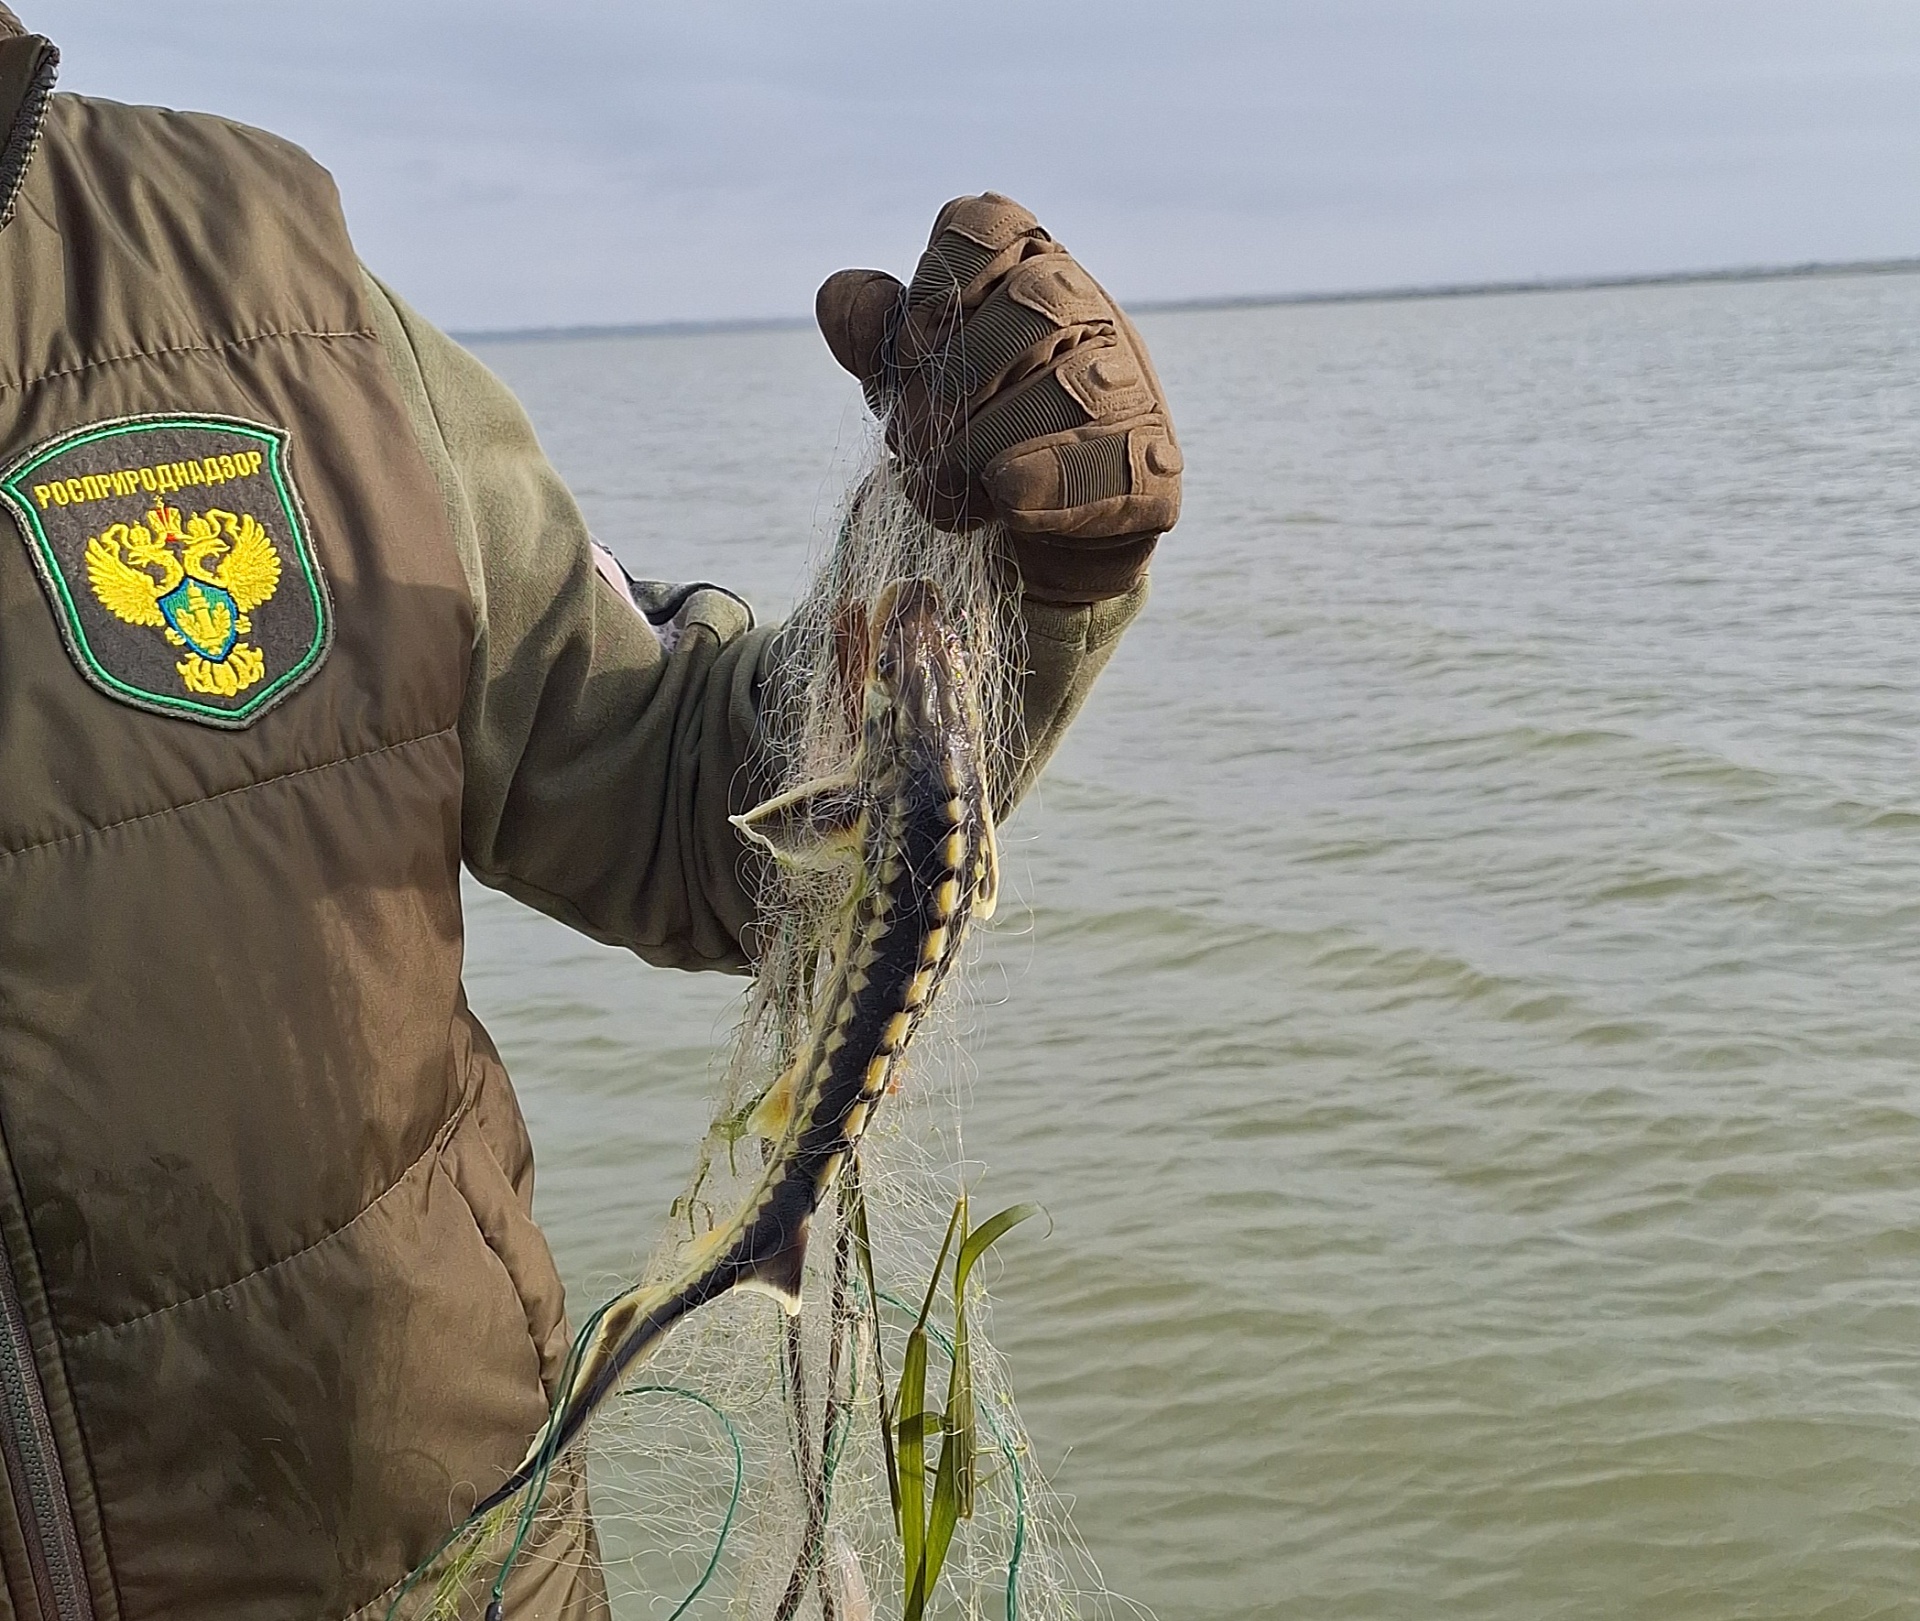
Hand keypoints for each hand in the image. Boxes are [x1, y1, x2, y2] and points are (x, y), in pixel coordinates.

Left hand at [816, 193, 1181, 603]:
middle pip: (1035, 300)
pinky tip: (1005, 500)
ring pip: (1070, 388)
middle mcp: (1092, 314)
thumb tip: (842, 294)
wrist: (1034, 537)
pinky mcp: (1155, 468)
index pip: (986, 224)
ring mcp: (1133, 388)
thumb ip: (875, 337)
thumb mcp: (908, 383)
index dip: (935, 284)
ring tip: (944, 490)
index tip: (908, 352)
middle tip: (915, 439)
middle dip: (956, 377)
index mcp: (1027, 271)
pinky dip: (1045, 483)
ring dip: (983, 445)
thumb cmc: (970, 435)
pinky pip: (1110, 463)